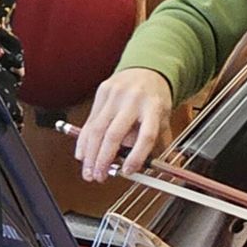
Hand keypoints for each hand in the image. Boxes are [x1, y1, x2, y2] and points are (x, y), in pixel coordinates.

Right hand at [75, 68, 173, 182]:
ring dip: (90, 154)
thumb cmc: (155, 98)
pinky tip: (82, 154)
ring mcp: (116, 95)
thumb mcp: (164, 119)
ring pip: (97, 129)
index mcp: (154, 107)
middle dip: (104, 159)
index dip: (137, 156)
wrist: (147, 70)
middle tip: (100, 176)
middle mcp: (134, 100)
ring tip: (89, 172)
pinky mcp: (102, 92)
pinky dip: (84, 141)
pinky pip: (90, 121)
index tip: (128, 171)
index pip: (146, 135)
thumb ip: (156, 143)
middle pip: (115, 134)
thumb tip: (145, 169)